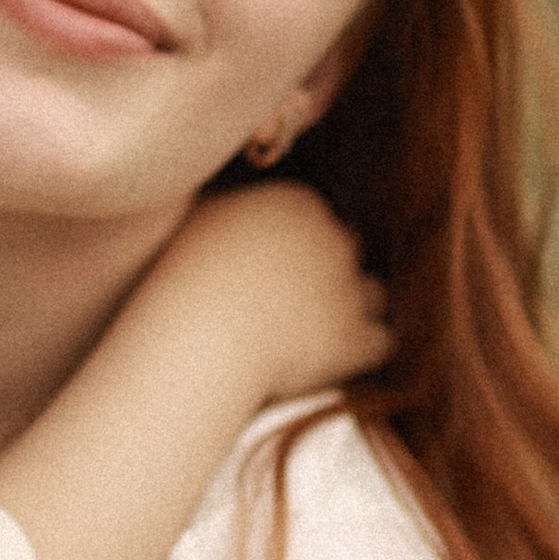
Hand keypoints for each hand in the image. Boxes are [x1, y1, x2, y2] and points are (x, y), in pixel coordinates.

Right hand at [156, 182, 388, 405]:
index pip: (315, 219)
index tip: (273, 274)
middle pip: (345, 251)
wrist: (194, 339)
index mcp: (296, 202)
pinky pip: (381, 341)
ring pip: (370, 293)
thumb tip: (223, 197)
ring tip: (313, 336)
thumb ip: (223, 201)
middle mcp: (332, 238)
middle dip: (325, 275)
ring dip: (349, 311)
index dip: (297, 248)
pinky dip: (360, 352)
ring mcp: (349, 287)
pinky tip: (332, 362)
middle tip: (292, 305)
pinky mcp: (357, 338)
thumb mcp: (196, 217)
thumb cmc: (177, 279)